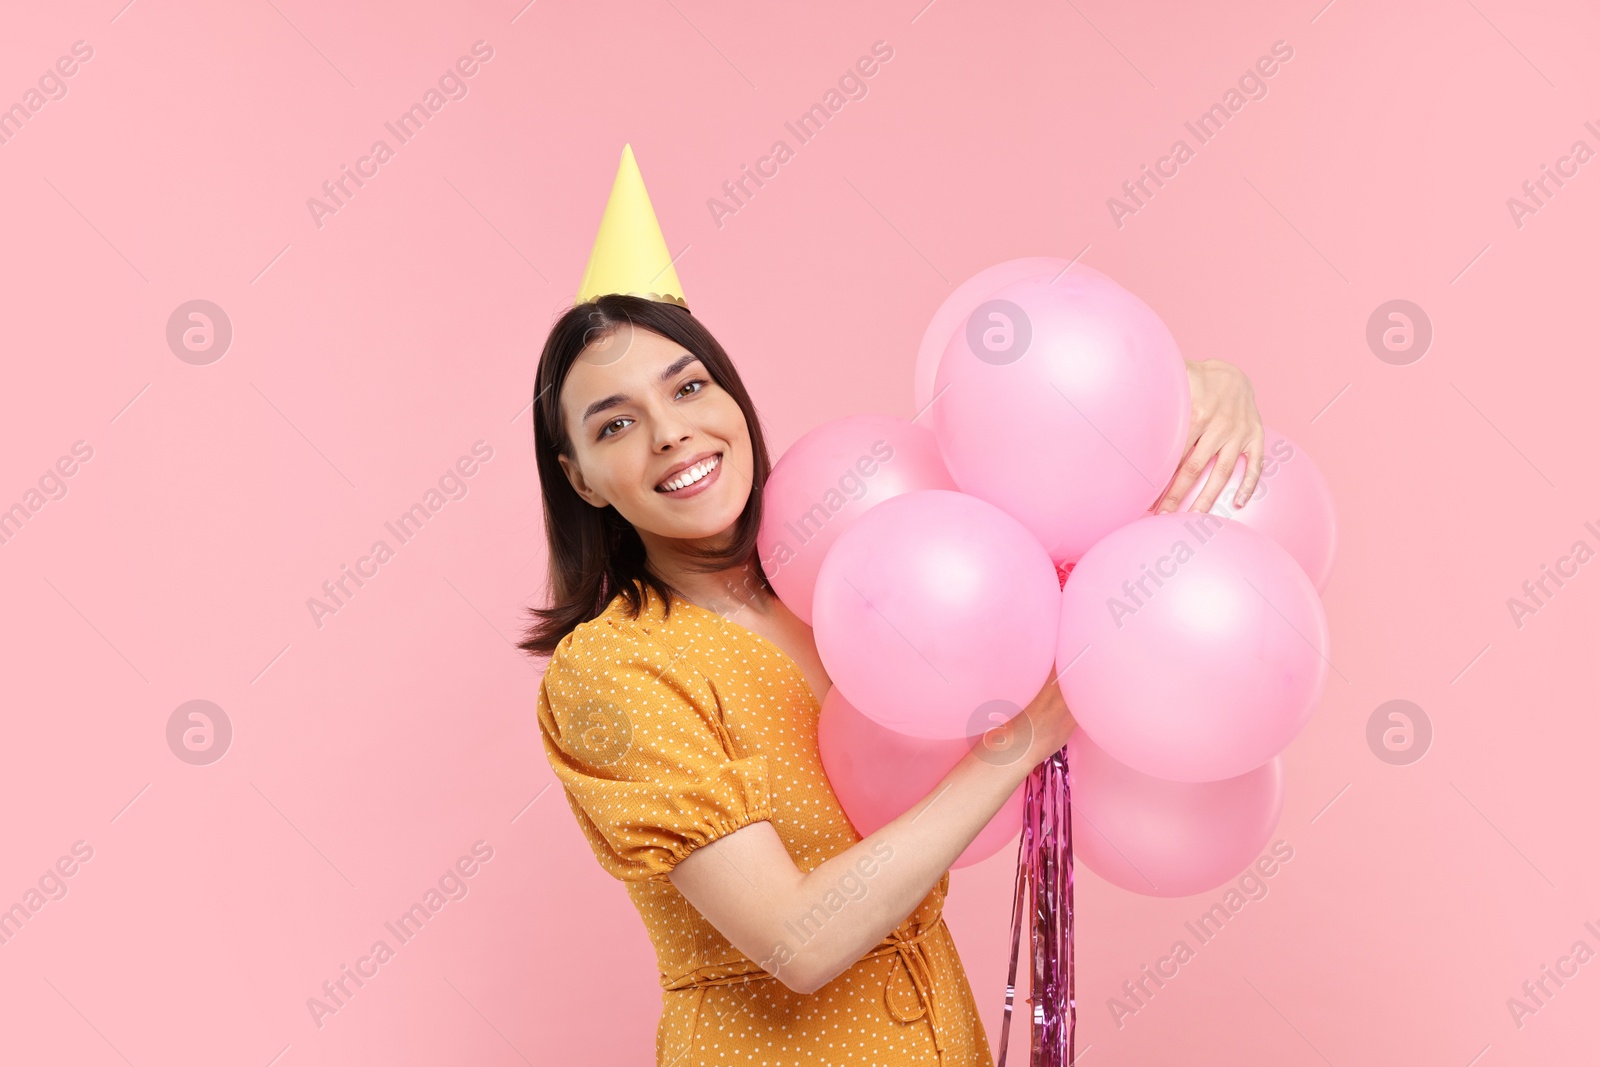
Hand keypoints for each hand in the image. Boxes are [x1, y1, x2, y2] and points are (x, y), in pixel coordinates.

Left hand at [1154, 358, 1264, 514]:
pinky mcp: (1256, 436)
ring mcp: (1239, 433)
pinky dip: (1248, 484)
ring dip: (1209, 497)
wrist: (1236, 374)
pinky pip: (1255, 464)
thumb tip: (1127, 386)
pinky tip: (1239, 503)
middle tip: (1164, 516)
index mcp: (1197, 414)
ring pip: (1222, 472)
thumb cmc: (1199, 381)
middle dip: (1178, 494)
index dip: (1160, 477)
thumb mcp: (1178, 379)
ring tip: (1195, 517)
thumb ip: (1157, 389)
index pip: (1174, 454)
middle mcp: (1219, 426)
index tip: (1147, 497)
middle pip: (1195, 468)